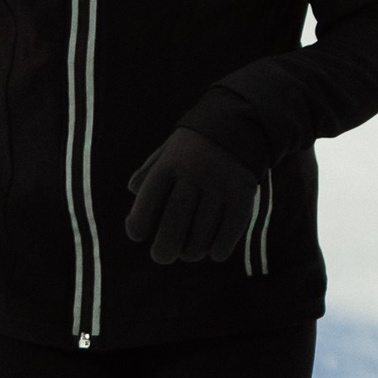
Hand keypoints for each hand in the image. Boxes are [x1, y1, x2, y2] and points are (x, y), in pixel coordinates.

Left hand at [124, 128, 257, 264]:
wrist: (243, 123)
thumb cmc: (195, 147)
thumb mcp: (166, 153)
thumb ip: (146, 182)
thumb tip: (133, 221)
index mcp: (169, 165)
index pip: (144, 209)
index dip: (137, 227)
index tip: (140, 234)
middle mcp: (194, 174)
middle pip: (172, 228)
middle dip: (164, 251)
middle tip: (164, 255)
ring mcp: (221, 185)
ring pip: (200, 237)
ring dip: (192, 252)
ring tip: (190, 251)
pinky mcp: (243, 195)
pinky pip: (228, 235)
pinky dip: (218, 250)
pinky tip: (214, 249)